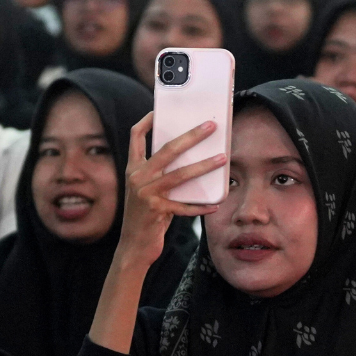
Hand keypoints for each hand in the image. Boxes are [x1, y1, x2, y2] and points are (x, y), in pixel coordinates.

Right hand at [118, 114, 223, 271]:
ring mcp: (146, 194)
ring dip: (204, 166)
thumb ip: (160, 173)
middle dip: (192, 135)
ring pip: (180, 174)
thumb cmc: (145, 215)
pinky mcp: (157, 211)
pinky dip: (201, 206)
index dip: (148, 120)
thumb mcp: (147, 189)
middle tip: (211, 126)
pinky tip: (216, 203)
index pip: (136, 136)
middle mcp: (137, 177)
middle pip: (167, 149)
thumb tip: (191, 157)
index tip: (160, 109)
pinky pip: (185, 206)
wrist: (133, 245)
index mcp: (133, 168)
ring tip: (222, 158)